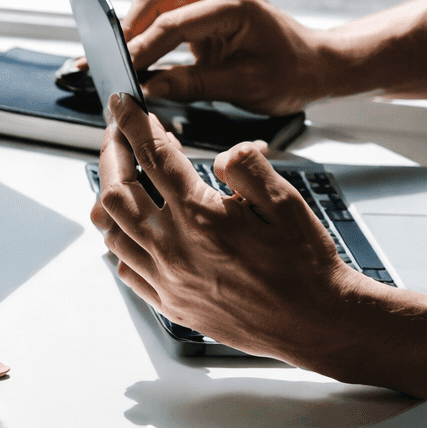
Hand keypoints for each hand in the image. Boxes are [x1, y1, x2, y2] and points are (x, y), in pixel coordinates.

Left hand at [91, 92, 372, 367]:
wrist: (316, 323)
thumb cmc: (305, 265)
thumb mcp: (286, 201)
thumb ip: (247, 167)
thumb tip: (221, 154)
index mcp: (200, 216)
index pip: (152, 156)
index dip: (133, 123)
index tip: (123, 104)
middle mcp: (174, 249)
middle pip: (117, 190)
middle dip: (112, 153)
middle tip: (116, 133)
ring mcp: (167, 279)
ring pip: (112, 230)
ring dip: (110, 196)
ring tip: (122, 176)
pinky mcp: (169, 302)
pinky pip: (126, 266)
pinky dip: (121, 240)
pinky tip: (135, 228)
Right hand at [119, 0, 334, 114]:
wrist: (319, 63)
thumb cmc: (292, 75)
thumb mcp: (243, 86)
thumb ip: (192, 86)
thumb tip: (148, 90)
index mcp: (233, 5)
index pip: (171, 24)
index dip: (140, 50)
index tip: (118, 73)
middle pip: (154, 2)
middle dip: (126, 34)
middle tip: (103, 64)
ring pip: (155, 4)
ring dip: (134, 32)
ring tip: (114, 63)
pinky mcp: (206, 5)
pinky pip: (167, 14)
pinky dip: (148, 35)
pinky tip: (134, 58)